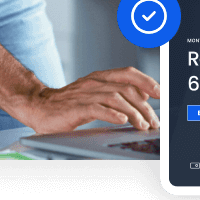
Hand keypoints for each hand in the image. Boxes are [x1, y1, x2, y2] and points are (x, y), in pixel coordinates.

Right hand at [20, 67, 159, 134]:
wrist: (38, 107)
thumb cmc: (68, 103)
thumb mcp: (95, 94)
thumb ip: (116, 93)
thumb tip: (143, 96)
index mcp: (100, 77)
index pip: (128, 74)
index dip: (146, 81)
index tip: (161, 93)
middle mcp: (94, 82)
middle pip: (127, 89)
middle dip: (144, 106)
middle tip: (153, 122)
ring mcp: (85, 94)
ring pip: (116, 98)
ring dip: (133, 113)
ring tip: (142, 125)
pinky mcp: (76, 107)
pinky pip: (97, 108)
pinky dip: (112, 114)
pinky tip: (123, 121)